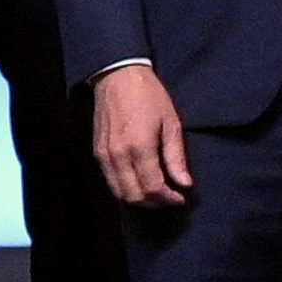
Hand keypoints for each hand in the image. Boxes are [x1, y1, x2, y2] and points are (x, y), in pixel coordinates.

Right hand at [91, 63, 192, 207]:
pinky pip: (110, 182)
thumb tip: (184, 183)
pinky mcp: (97, 154)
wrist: (117, 77)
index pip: (152, 188)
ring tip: (157, 195)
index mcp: (139, 147)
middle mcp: (118, 156)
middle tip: (170, 199)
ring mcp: (104, 156)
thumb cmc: (148, 96)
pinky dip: (125, 190)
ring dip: (139, 200)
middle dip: (154, 204)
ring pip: (119, 193)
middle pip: (134, 196)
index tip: (181, 198)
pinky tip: (140, 185)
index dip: (168, 199)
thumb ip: (176, 157)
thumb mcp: (171, 122)